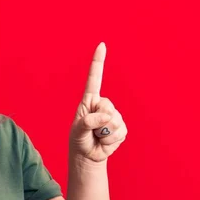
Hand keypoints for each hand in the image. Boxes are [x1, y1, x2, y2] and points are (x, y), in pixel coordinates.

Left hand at [69, 42, 127, 162]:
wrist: (88, 154)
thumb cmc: (79, 139)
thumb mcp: (78, 130)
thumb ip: (88, 122)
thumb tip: (105, 117)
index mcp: (89, 101)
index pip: (94, 79)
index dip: (98, 62)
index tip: (101, 45)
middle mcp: (103, 105)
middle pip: (107, 108)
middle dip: (99, 122)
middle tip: (91, 131)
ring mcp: (114, 116)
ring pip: (115, 122)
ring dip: (104, 134)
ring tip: (97, 136)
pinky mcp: (122, 128)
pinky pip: (120, 132)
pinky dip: (110, 140)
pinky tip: (105, 141)